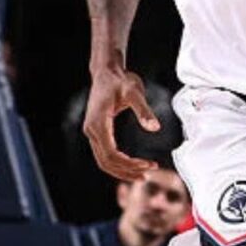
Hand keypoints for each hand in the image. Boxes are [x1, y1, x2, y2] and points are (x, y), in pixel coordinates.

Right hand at [82, 66, 160, 181]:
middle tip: (147, 174)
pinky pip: (104, 153)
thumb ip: (144, 111)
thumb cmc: (120, 80)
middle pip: (105, 162)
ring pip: (103, 160)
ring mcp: (92, 131)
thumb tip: (155, 128)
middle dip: (126, 171)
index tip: (148, 165)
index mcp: (98, 124)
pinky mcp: (96, 130)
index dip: (129, 164)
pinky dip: (117, 162)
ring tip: (142, 174)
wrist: (107, 71)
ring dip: (121, 170)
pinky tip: (131, 165)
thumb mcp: (135, 93)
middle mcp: (91, 130)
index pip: (111, 154)